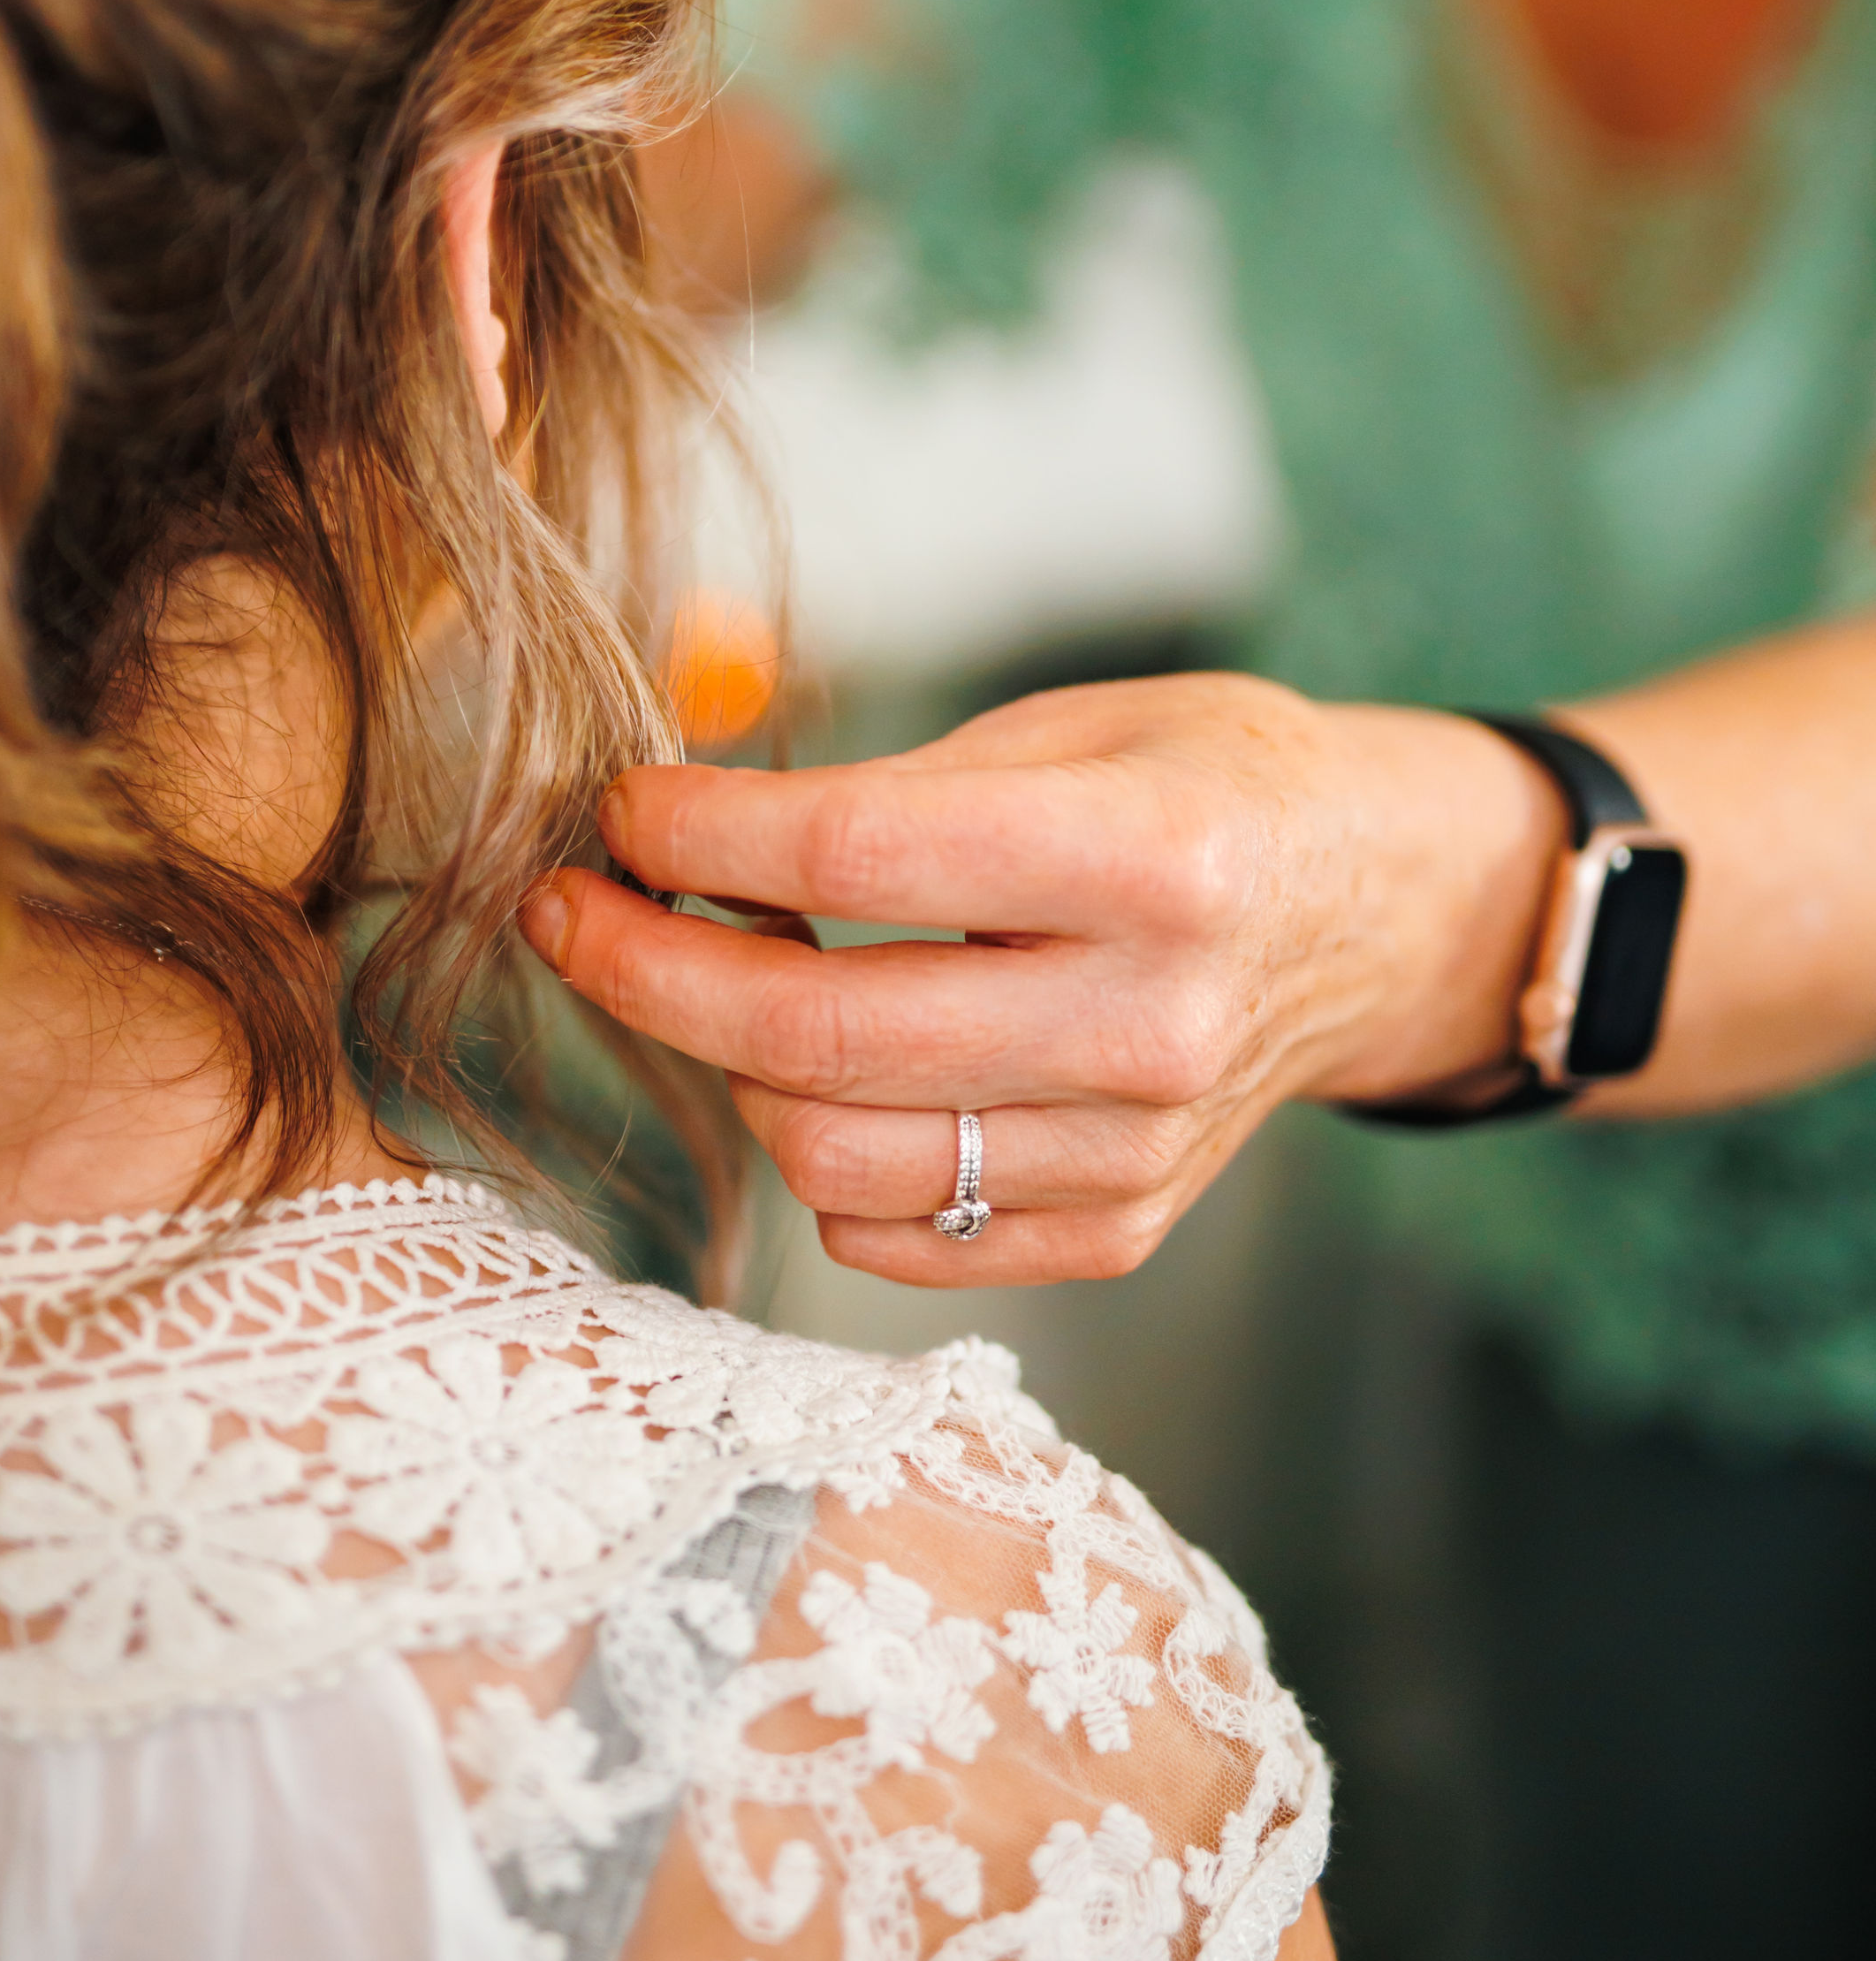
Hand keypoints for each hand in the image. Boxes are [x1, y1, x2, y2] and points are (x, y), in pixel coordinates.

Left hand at [521, 673, 1564, 1285]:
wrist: (1386, 912)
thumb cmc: (1218, 787)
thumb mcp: (1080, 725)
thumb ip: (892, 789)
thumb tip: (681, 832)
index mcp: (1155, 860)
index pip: (854, 861)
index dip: (698, 837)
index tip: (618, 809)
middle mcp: (1151, 1023)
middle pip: (820, 1039)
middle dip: (650, 971)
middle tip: (575, 910)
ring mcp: (1138, 1149)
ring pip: (836, 1163)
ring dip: (725, 1070)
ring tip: (705, 977)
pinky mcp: (1119, 1229)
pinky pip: (898, 1234)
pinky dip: (818, 1159)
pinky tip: (816, 1069)